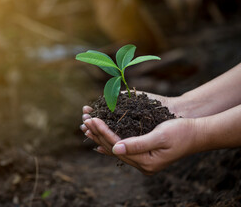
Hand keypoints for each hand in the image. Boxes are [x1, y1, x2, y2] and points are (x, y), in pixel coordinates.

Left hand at [80, 92, 197, 174]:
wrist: (198, 134)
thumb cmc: (182, 132)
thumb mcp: (160, 136)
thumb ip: (138, 144)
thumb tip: (114, 148)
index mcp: (146, 162)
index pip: (118, 146)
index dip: (103, 132)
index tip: (92, 119)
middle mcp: (143, 164)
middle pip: (113, 148)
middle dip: (98, 133)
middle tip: (85, 119)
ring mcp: (143, 161)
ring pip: (116, 148)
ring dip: (101, 136)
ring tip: (87, 126)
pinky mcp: (144, 154)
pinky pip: (122, 148)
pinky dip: (110, 141)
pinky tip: (99, 140)